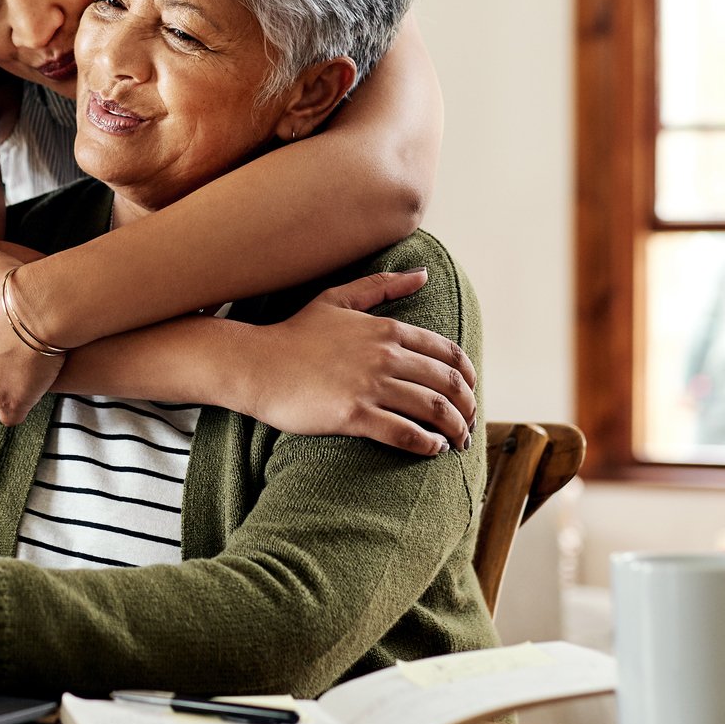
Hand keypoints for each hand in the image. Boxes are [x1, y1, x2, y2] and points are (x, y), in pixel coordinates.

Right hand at [245, 269, 477, 454]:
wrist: (255, 364)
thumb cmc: (294, 334)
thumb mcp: (338, 299)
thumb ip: (382, 286)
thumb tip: (424, 274)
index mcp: (386, 329)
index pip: (447, 353)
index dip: (468, 376)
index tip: (470, 392)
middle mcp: (385, 355)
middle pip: (448, 383)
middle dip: (467, 407)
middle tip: (468, 423)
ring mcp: (370, 385)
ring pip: (433, 409)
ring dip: (454, 429)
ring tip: (457, 441)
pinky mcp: (353, 415)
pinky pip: (404, 432)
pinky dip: (427, 444)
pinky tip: (432, 449)